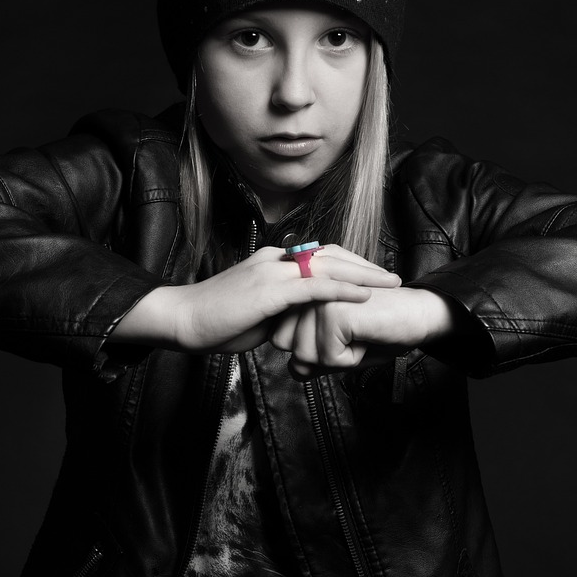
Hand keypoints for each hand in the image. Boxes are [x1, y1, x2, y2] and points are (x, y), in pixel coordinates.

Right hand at [112, 245, 401, 352]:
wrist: (183, 319)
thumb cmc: (215, 321)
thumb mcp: (257, 312)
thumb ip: (282, 310)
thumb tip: (302, 321)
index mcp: (272, 262)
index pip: (320, 256)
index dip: (350, 265)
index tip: (373, 276)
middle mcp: (276, 259)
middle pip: (331, 255)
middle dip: (365, 266)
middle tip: (393, 276)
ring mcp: (273, 272)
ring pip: (329, 266)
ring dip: (364, 275)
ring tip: (390, 283)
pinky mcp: (271, 290)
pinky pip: (315, 287)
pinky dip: (343, 289)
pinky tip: (364, 296)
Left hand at [271, 286, 459, 378]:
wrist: (418, 315)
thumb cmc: (382, 329)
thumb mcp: (340, 348)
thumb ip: (313, 358)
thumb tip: (294, 370)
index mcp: (304, 292)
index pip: (281, 338)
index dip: (315, 350)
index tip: (342, 334)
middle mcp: (306, 290)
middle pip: (290, 349)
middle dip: (323, 355)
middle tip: (352, 334)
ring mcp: (317, 298)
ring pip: (305, 356)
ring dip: (339, 357)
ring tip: (360, 332)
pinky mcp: (331, 310)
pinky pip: (328, 358)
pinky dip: (352, 358)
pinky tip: (366, 334)